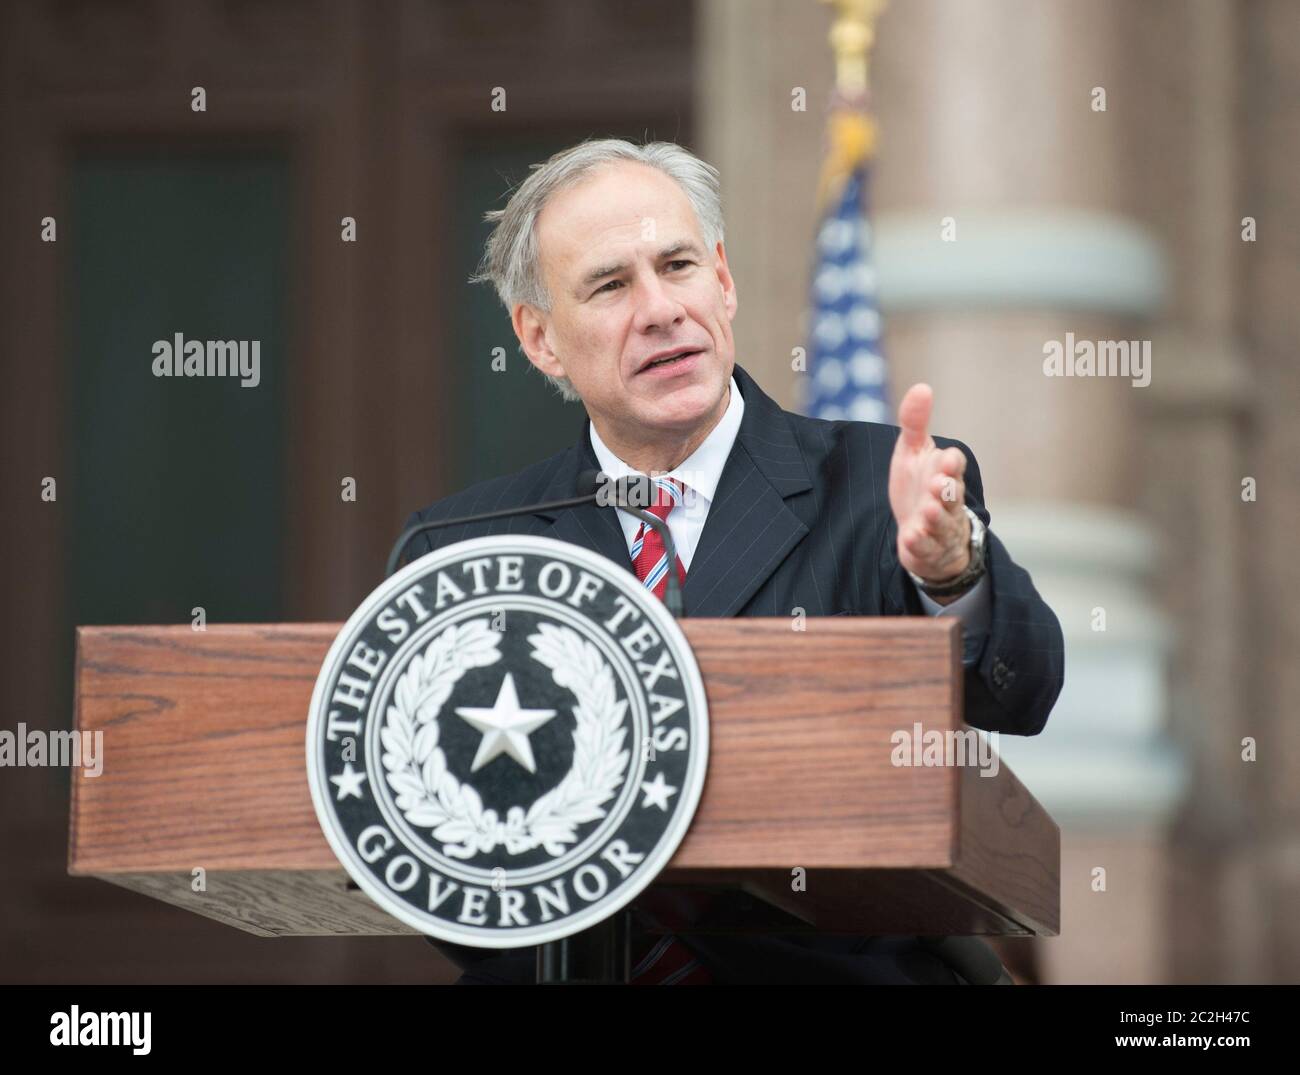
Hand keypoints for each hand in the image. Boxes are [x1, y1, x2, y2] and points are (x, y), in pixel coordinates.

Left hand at [888, 384, 970, 589]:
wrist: (921, 531)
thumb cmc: (919, 487)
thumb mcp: (913, 453)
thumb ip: (915, 424)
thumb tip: (922, 387)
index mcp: (945, 475)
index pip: (954, 467)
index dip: (951, 464)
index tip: (946, 458)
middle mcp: (947, 502)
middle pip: (952, 496)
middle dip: (947, 491)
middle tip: (938, 484)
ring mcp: (939, 527)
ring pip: (942, 523)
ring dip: (935, 517)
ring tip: (925, 510)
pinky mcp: (927, 548)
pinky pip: (926, 547)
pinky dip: (919, 543)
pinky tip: (910, 537)